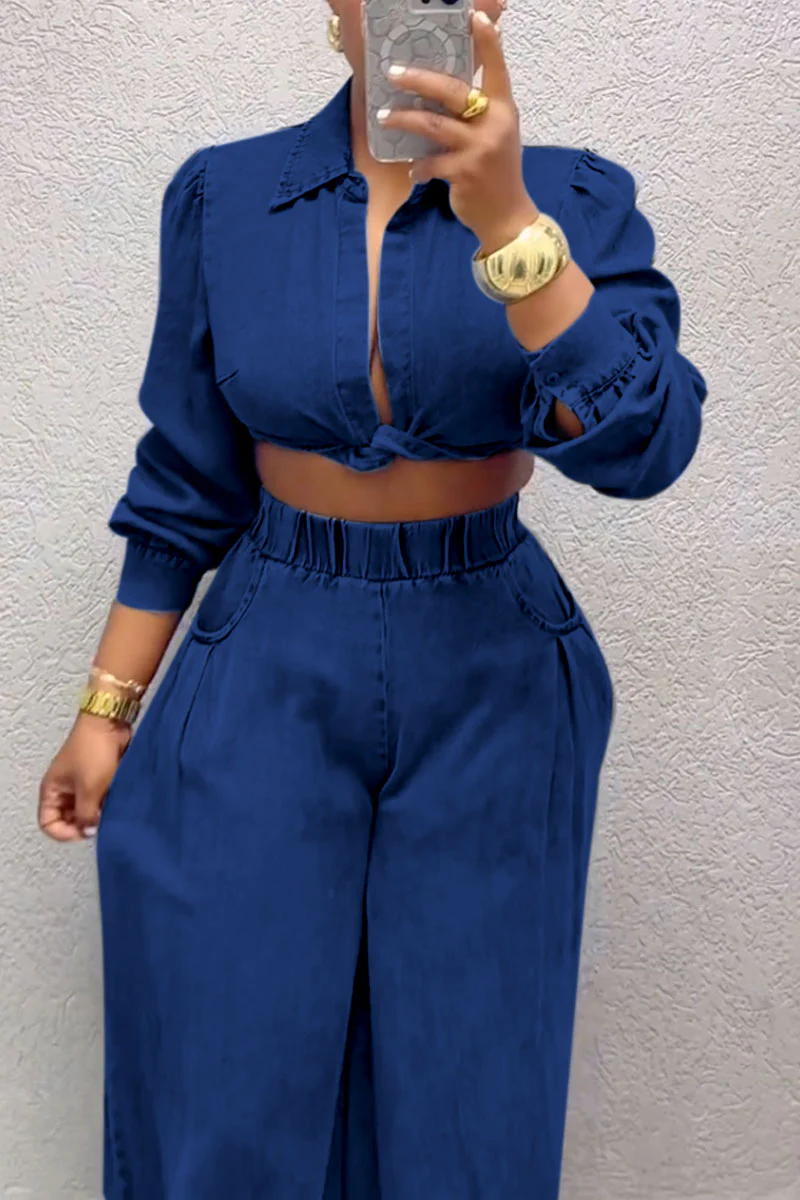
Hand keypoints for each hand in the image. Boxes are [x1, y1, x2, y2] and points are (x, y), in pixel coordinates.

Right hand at [38, 712, 132, 841]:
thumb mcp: (89, 790)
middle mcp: (63, 789)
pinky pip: (99, 797)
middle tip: (100, 821)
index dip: (65, 832)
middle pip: (68, 818)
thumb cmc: (93, 751)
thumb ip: (87, 816)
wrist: (109, 723)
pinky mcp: (97, 777)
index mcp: (51, 791)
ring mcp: (80, 782)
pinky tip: (116, 799)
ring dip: (98, 812)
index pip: (48, 824)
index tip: (85, 830)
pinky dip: (106, 801)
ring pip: (86, 809)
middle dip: (84, 822)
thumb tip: (89, 830)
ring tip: (110, 807)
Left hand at [378, 9, 537, 252]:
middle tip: (393, 73)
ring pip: (434, 125)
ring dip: (405, 120)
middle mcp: (494, 124)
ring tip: (385, 117)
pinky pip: (430, 164)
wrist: (508, 217)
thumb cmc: (497, 173)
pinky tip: (413, 171)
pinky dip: (417, 168)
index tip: (473, 16)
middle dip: (419, 80)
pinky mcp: (464, 174)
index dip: (487, 41)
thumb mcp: (497, 135)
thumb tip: (439, 92)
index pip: (497, 67)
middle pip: (452, 91)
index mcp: (504, 109)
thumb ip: (478, 113)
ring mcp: (479, 149)